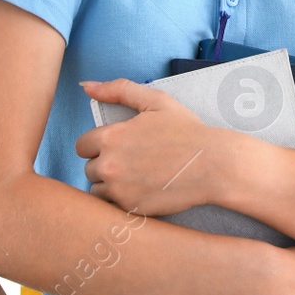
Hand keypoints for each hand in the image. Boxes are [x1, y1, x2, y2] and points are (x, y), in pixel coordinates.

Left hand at [76, 79, 235, 215]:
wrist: (213, 165)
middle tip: (133, 161)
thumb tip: (87, 86)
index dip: (99, 144)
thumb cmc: (186, 131)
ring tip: (137, 177)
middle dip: (106, 165)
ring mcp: (119, 190)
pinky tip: (143, 190)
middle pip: (89, 169)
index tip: (119, 146)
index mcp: (110, 138)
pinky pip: (113, 207)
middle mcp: (109, 166)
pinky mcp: (130, 209)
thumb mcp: (156, 101)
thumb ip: (119, 90)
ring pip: (97, 190)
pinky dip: (123, 200)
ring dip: (110, 185)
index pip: (82, 146)